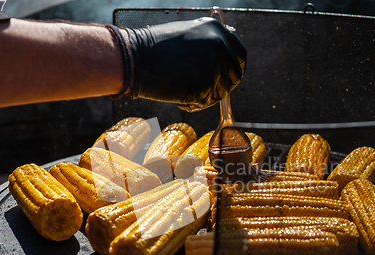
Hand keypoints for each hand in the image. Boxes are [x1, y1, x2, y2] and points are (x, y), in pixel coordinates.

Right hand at [113, 17, 246, 111]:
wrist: (134, 59)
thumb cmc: (154, 49)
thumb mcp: (187, 36)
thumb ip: (207, 45)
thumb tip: (222, 60)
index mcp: (217, 30)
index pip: (239, 55)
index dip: (234, 69)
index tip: (228, 78)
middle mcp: (220, 45)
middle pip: (234, 76)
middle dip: (221, 86)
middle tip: (203, 91)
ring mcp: (214, 66)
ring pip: (220, 92)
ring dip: (205, 96)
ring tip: (183, 90)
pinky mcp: (205, 86)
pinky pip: (205, 102)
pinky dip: (193, 104)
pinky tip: (177, 96)